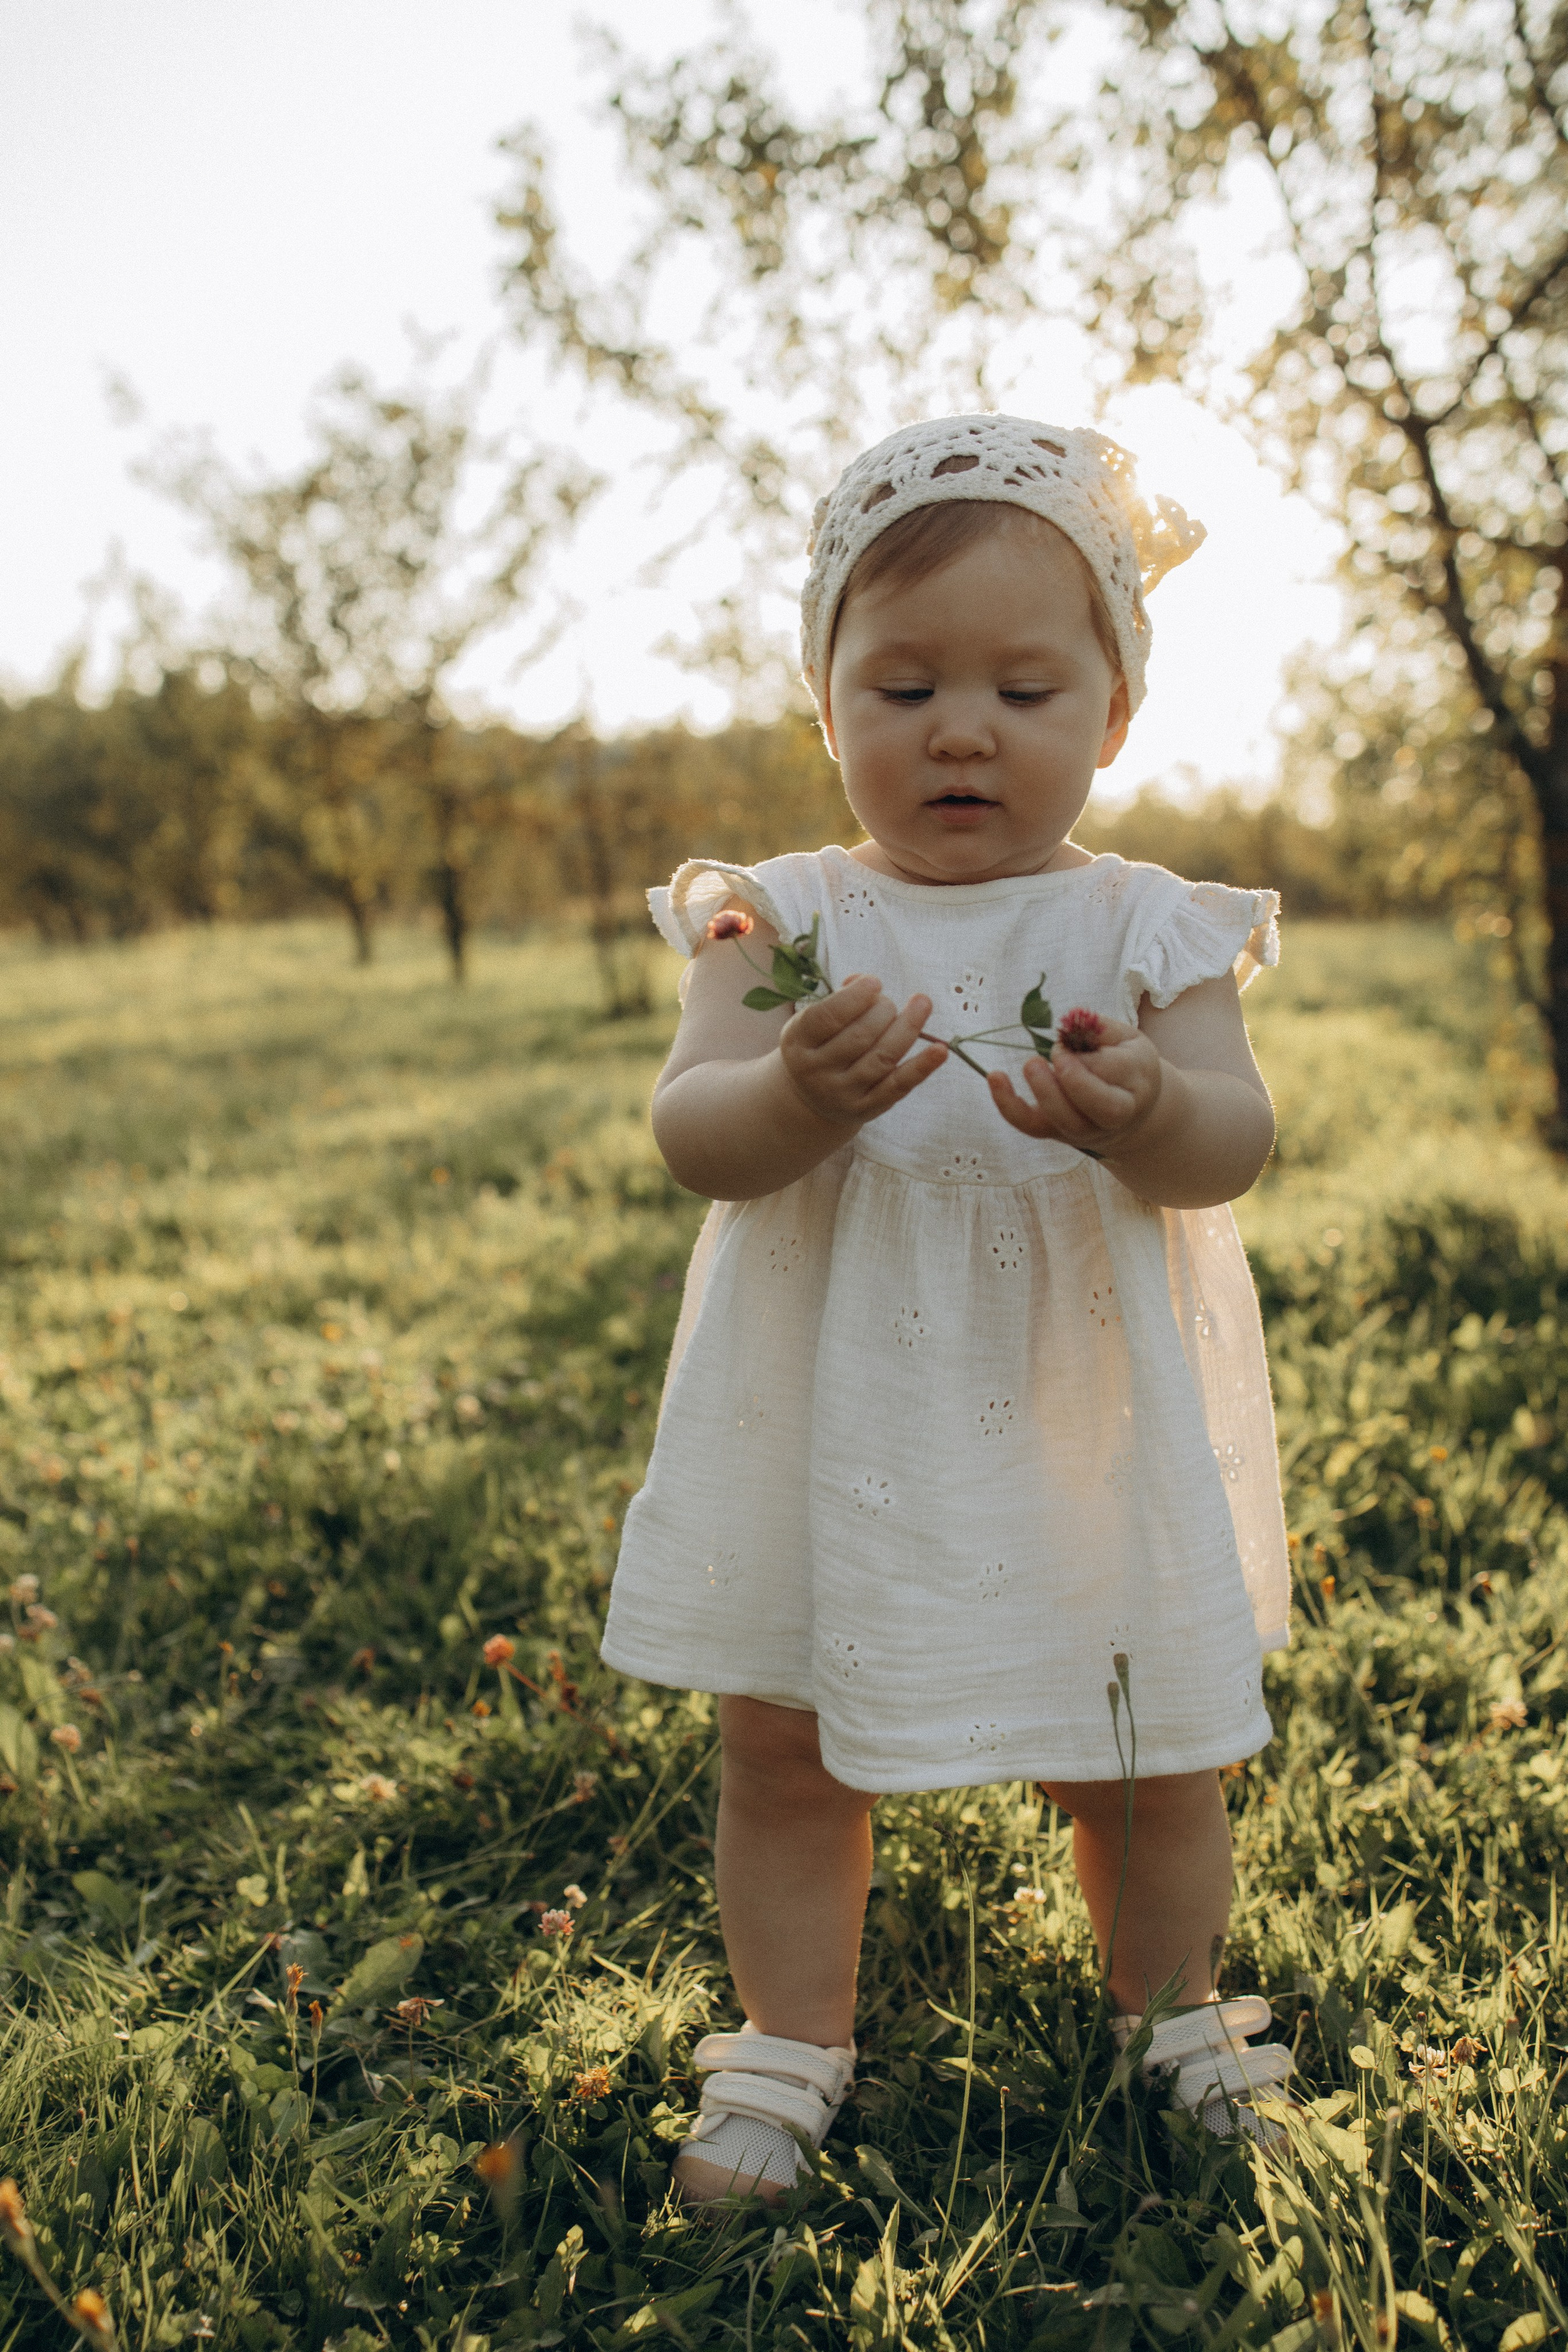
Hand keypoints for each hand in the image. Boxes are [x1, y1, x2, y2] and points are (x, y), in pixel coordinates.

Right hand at [780, 975, 946, 1126]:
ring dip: (907, 1027)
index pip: (826, 1017)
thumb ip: (837, 1000)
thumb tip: (862, 981)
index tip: (875, 982)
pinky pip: (899, 1086)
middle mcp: (816, 1072)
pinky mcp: (867, 1109)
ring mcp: (842, 1093)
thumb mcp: (813, 1022)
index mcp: (797, 1043)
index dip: (854, 998)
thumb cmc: (819, 1046)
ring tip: (921, 1005)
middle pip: (859, 1036)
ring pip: (882, 1058)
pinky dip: (922, 1067)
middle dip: (883, 1010)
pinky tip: (940, 1049)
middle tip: (888, 1002)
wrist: (810, 1100)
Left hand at [986, 1015, 1164, 1158]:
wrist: (1130, 1112)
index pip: (1113, 1073)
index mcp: (1135, 1086)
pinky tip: (995, 1077)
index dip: (1087, 1057)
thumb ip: (1101, 1029)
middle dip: (1072, 1079)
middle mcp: (1114, 1116)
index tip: (1068, 1043)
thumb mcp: (1127, 1039)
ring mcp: (1083, 1129)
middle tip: (1054, 1053)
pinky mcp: (1055, 1132)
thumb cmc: (1126, 1065)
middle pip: (1097, 1106)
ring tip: (1031, 1063)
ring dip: (1043, 1092)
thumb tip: (1072, 1021)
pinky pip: (1030, 1125)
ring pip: (1064, 1120)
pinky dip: (1008, 1104)